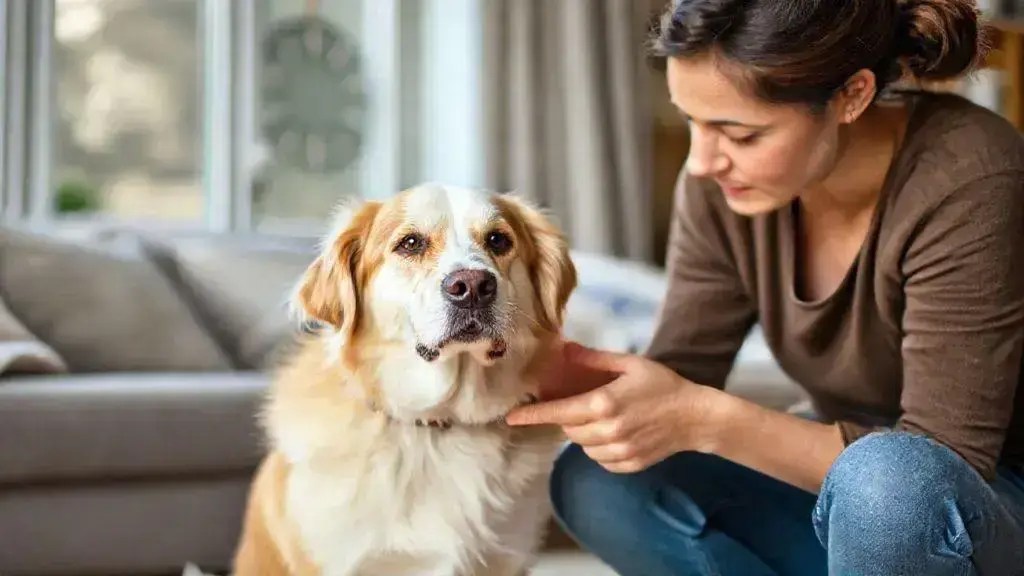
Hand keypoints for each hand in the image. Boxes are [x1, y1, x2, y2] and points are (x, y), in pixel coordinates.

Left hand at [506, 342, 720, 472]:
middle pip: (568, 429)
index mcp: (605, 404)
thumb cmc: (663, 385)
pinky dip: (599, 447)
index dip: (533, 415)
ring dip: (584, 432)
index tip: (511, 418)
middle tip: (584, 403)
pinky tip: (617, 432)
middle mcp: (608, 431)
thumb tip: (564, 349)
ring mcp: (619, 452)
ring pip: (582, 445)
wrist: (696, 417)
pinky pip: (599, 459)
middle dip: (568, 417)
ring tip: (606, 416)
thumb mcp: (629, 364)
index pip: (559, 412)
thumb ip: (593, 360)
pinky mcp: (627, 465)